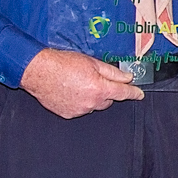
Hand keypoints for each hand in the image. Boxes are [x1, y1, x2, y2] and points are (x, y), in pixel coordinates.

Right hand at [22, 47, 144, 117]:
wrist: (39, 72)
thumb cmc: (63, 64)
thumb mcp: (92, 63)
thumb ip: (112, 72)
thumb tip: (127, 78)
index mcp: (100, 89)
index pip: (123, 93)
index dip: (133, 93)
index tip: (139, 94)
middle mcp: (91, 102)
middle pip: (108, 100)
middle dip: (106, 91)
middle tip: (94, 79)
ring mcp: (80, 110)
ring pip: (94, 105)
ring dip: (91, 96)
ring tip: (78, 83)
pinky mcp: (69, 114)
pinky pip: (80, 108)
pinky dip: (79, 101)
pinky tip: (70, 90)